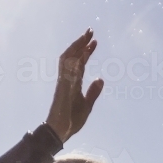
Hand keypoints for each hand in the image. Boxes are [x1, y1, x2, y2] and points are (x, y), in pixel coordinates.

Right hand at [46, 28, 103, 142]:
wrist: (61, 131)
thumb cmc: (72, 120)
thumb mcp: (87, 105)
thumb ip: (93, 92)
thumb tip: (101, 79)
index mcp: (73, 83)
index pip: (80, 63)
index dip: (87, 51)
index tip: (95, 42)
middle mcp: (67, 80)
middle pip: (73, 56)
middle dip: (81, 43)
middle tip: (90, 31)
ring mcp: (64, 83)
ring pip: (67, 60)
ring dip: (76, 47)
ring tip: (86, 37)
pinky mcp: (62, 89)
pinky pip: (66, 72)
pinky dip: (72, 62)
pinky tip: (80, 53)